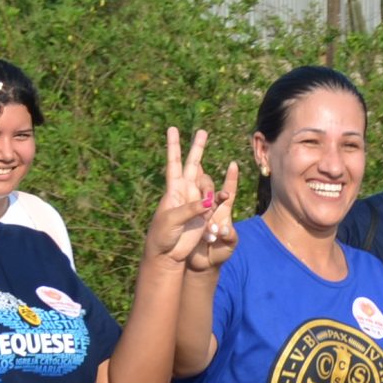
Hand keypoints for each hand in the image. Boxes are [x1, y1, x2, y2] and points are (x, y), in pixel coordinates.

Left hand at [143, 128, 240, 270]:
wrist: (169, 254)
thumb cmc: (163, 235)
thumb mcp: (172, 220)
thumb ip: (190, 209)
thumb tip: (208, 202)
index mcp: (173, 189)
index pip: (173, 163)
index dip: (173, 146)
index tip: (172, 129)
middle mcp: (185, 191)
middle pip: (193, 164)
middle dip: (198, 148)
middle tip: (202, 131)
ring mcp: (196, 201)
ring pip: (208, 183)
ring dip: (210, 185)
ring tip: (209, 199)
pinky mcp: (205, 213)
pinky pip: (216, 202)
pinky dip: (219, 200)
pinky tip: (220, 201)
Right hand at [185, 160, 239, 274]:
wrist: (202, 265)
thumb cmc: (218, 255)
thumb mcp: (228, 248)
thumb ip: (230, 238)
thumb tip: (226, 229)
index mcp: (223, 211)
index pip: (229, 190)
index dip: (231, 177)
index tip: (233, 164)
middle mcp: (210, 207)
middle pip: (206, 184)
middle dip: (204, 180)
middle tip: (203, 183)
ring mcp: (195, 211)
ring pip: (192, 191)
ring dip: (191, 192)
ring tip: (192, 207)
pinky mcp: (185, 218)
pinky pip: (183, 204)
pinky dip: (182, 200)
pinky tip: (179, 201)